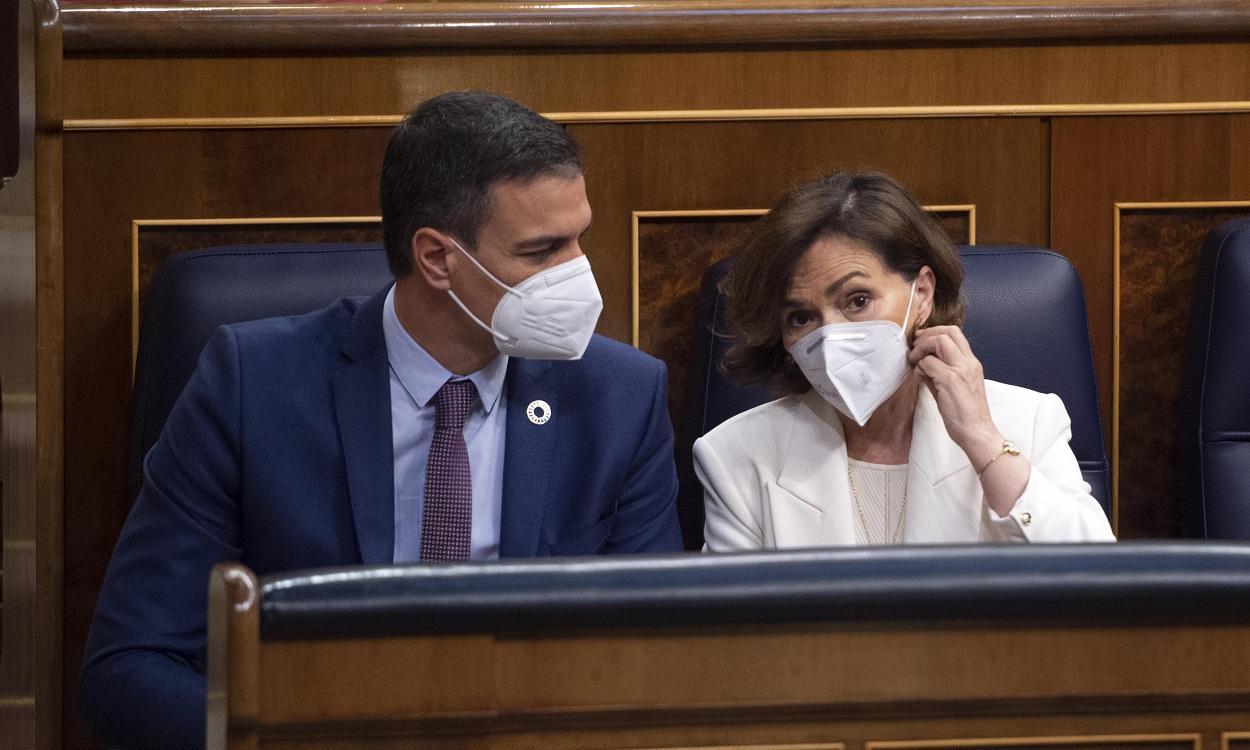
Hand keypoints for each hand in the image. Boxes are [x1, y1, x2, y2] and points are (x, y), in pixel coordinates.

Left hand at [908, 325, 1001, 466]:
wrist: (977, 432)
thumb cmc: (966, 415)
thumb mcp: (954, 388)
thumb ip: (941, 374)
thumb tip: (923, 365)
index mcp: (971, 363)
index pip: (955, 334)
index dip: (935, 332)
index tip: (921, 340)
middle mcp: (968, 363)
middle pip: (948, 332)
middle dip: (927, 335)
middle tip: (915, 346)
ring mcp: (961, 370)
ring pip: (939, 341)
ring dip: (922, 348)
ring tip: (915, 361)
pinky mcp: (951, 380)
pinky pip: (929, 363)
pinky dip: (920, 368)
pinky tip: (920, 379)